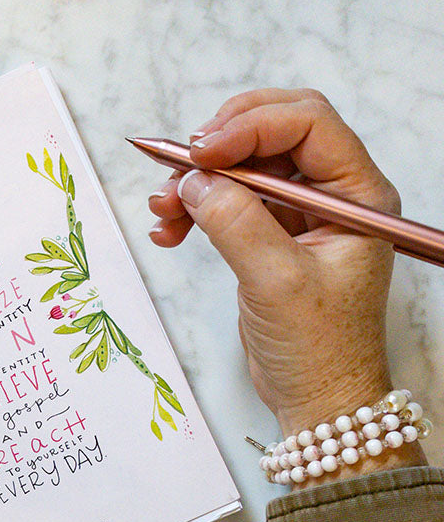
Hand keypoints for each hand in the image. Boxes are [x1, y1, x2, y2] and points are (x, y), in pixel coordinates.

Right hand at [148, 88, 404, 439]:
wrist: (316, 398)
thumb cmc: (319, 349)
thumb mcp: (278, 283)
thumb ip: (237, 224)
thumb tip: (194, 181)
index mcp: (356, 195)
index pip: (307, 123)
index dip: (250, 127)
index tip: (201, 153)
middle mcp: (331, 195)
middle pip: (273, 133)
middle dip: (221, 144)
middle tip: (178, 165)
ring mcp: (299, 215)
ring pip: (244, 167)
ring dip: (198, 180)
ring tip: (163, 208)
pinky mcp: (270, 237)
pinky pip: (229, 202)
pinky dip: (196, 208)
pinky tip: (169, 229)